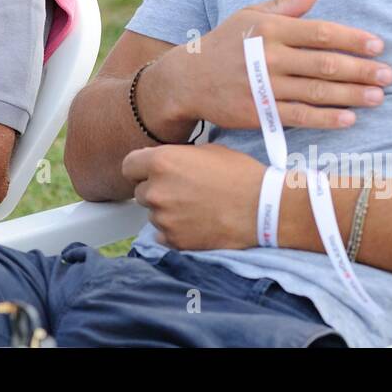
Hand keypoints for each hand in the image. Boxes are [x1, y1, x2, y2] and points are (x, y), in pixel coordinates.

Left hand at [122, 143, 264, 249]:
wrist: (262, 208)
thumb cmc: (239, 174)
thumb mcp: (206, 150)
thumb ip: (177, 156)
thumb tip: (165, 161)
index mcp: (161, 162)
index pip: (128, 166)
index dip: (140, 169)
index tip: (149, 172)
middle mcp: (156, 190)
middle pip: (140, 192)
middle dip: (156, 190)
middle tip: (182, 191)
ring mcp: (163, 218)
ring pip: (153, 214)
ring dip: (167, 211)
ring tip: (195, 208)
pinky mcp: (174, 241)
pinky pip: (164, 235)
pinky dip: (175, 231)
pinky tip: (196, 223)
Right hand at [144, 0, 391, 134]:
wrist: (187, 80)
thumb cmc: (224, 43)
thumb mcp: (249, 16)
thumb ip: (284, 6)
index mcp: (269, 30)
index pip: (320, 32)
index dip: (352, 39)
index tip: (378, 46)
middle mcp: (268, 57)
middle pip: (324, 64)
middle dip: (361, 70)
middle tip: (389, 75)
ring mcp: (263, 87)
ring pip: (317, 92)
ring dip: (352, 95)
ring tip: (378, 97)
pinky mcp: (259, 112)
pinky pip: (300, 116)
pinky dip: (327, 118)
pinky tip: (349, 118)